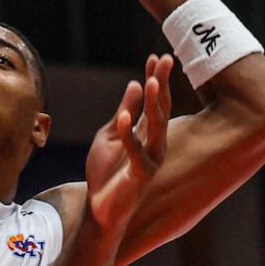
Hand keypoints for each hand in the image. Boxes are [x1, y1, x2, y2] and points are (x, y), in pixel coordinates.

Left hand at [82, 55, 173, 229]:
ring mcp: (150, 159)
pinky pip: (136, 152)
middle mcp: (154, 144)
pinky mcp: (141, 175)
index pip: (154, 101)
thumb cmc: (105, 174)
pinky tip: (124, 117)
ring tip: (150, 81)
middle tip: (165, 59)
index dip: (155, 78)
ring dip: (153, 104)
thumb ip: (123, 112)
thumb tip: (134, 84)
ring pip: (156, 128)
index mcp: (146, 133)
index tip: (156, 56)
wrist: (99, 209)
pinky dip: (129, 134)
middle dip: (162, 84)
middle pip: (161, 108)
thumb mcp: (109, 135)